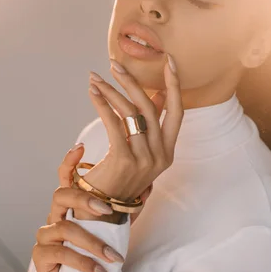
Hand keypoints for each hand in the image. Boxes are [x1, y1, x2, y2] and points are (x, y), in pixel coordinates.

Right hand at [32, 145, 124, 271]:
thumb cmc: (90, 250)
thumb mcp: (110, 227)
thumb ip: (124, 207)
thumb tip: (149, 186)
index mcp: (70, 204)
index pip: (66, 176)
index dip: (70, 161)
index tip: (81, 146)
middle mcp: (55, 214)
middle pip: (61, 194)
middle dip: (84, 199)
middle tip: (107, 210)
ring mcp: (46, 234)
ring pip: (65, 227)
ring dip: (92, 243)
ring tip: (113, 257)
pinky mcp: (41, 255)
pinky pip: (61, 254)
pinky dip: (84, 263)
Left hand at [83, 54, 183, 202]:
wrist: (101, 210)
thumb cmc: (118, 176)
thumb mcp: (138, 149)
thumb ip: (149, 124)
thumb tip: (157, 94)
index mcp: (168, 151)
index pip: (177, 112)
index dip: (175, 86)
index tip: (170, 61)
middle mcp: (160, 155)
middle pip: (150, 108)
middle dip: (132, 82)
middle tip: (114, 64)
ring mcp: (144, 160)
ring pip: (130, 113)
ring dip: (110, 91)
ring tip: (95, 78)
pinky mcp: (124, 160)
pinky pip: (114, 124)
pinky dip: (103, 104)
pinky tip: (93, 93)